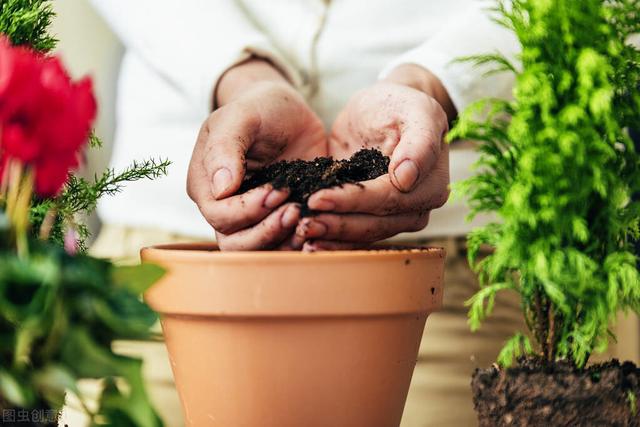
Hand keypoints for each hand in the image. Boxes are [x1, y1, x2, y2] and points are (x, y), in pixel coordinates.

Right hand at [187, 59, 326, 249]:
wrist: (288, 112)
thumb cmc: (259, 108)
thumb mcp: (241, 116)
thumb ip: (226, 147)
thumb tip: (220, 188)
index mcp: (205, 185)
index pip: (219, 215)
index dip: (248, 209)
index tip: (277, 190)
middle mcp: (223, 208)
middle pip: (235, 243)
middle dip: (266, 231)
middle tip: (295, 208)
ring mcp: (251, 219)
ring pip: (258, 251)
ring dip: (283, 242)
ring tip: (306, 218)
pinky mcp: (277, 220)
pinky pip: (283, 245)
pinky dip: (299, 242)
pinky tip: (316, 224)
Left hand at [294, 64, 453, 249]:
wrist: (384, 110)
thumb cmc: (399, 105)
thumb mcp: (415, 110)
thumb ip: (419, 142)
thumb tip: (407, 179)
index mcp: (431, 184)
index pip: (388, 199)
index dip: (353, 202)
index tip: (317, 199)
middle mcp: (417, 208)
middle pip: (375, 224)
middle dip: (337, 225)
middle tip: (302, 224)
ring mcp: (396, 218)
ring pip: (364, 235)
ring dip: (332, 238)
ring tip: (301, 234)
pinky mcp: (373, 219)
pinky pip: (354, 236)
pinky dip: (332, 241)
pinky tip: (308, 243)